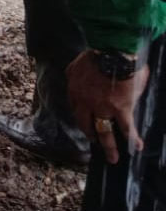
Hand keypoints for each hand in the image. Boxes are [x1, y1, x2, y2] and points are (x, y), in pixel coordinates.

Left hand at [66, 49, 149, 164]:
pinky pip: (126, 127)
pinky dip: (132, 138)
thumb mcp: (76, 64)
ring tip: (112, 158)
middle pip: (86, 124)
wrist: (112, 52)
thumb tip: (74, 77)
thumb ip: (74, 73)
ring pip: (104, 131)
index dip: (82, 117)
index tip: (85, 123)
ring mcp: (102, 108)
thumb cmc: (96, 55)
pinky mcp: (120, 109)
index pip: (76, 109)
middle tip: (94, 143)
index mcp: (74, 90)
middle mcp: (85, 102)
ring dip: (108, 146)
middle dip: (91, 135)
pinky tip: (136, 148)